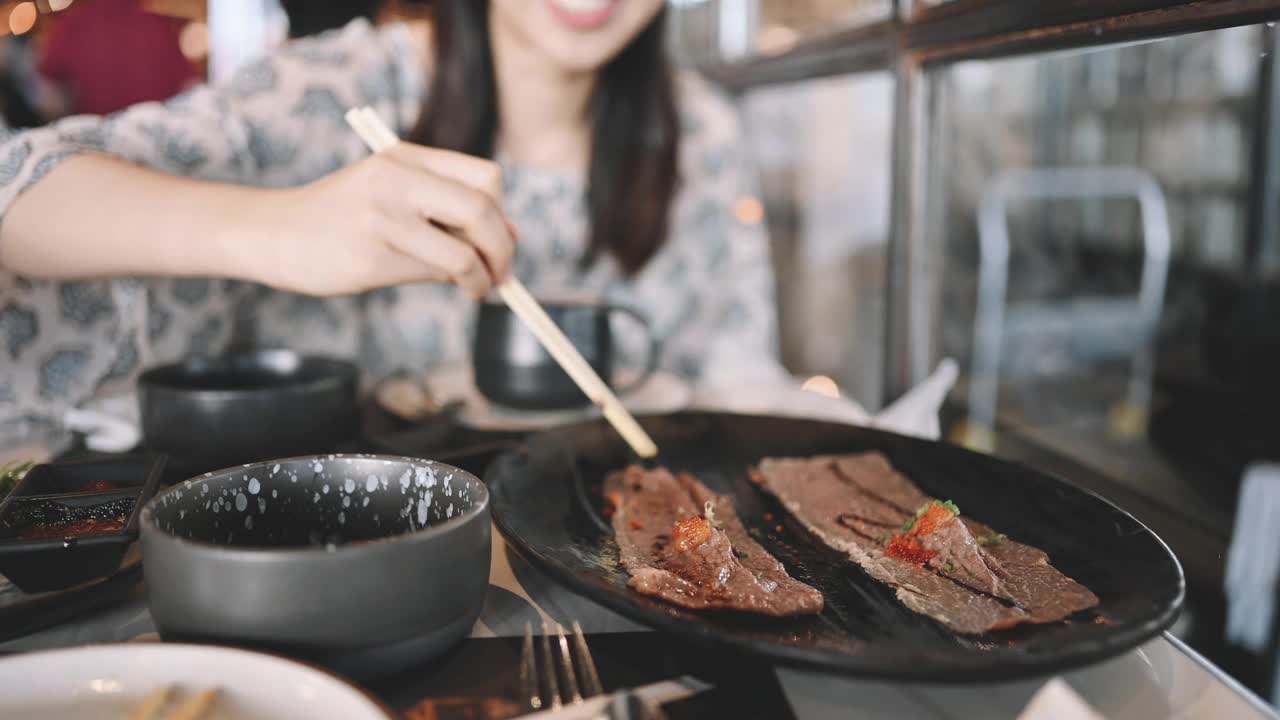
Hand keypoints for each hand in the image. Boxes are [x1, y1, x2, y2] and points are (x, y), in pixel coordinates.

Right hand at [256, 143, 514, 297]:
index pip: (485, 177)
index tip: (503, 235)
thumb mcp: (395, 192)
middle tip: (505, 273)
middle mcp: (395, 180)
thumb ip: (448, 206)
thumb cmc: (346, 216)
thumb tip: (513, 236)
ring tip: (481, 288)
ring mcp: (382, 218)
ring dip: (483, 277)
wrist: (277, 233)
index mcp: (406, 157)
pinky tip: (452, 285)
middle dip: (503, 249)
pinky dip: (456, 283)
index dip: (503, 211)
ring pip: (463, 253)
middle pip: (481, 211)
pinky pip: (435, 274)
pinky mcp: (372, 258)